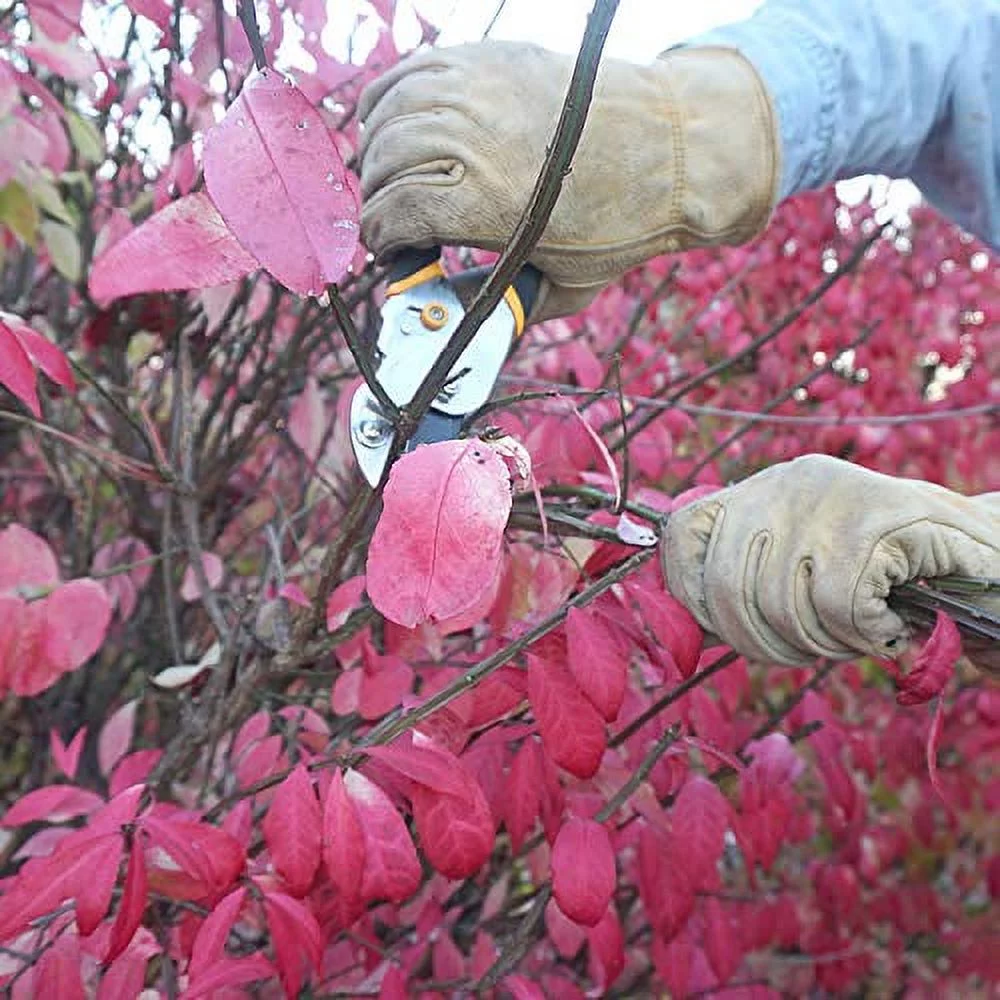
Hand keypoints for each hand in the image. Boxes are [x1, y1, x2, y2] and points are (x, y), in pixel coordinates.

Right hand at [358, 41, 779, 320]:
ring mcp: (481, 90)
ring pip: (390, 112)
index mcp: (486, 202)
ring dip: (375, 148)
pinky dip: (389, 98)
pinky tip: (391, 122)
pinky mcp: (492, 58)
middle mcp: (474, 139)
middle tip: (386, 216)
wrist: (676, 150)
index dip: (377, 235)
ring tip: (383, 173)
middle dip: (373, 195)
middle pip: (383, 161)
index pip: (392, 211)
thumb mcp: (561, 286)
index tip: (383, 248)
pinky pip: (413, 71)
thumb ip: (503, 307)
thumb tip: (452, 324)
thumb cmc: (621, 225)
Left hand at [662, 455, 999, 667]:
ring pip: (783, 603)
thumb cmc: (890, 582)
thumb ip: (745, 587)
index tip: (724, 632)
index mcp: (761, 491)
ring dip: (826, 643)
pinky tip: (892, 622)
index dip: (692, 594)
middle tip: (820, 646)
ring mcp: (837, 494)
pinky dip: (866, 634)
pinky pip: (841, 606)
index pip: (684, 534)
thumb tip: (684, 626)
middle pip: (728, 586)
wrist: (993, 567)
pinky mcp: (885, 517)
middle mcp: (789, 481)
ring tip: (862, 630)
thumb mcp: (804, 577)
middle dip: (769, 643)